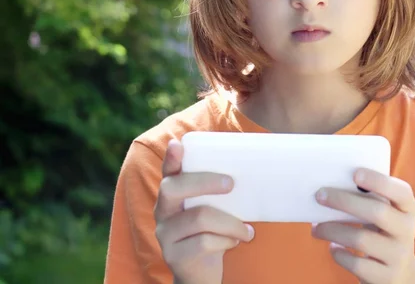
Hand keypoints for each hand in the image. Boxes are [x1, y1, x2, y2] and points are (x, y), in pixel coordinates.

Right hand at [154, 139, 254, 283]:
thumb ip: (219, 191)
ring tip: (246, 229)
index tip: (178, 144)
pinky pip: (204, 242)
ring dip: (230, 222)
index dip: (171, 158)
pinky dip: (227, 240)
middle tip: (232, 184)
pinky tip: (235, 242)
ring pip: (199, 217)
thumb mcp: (213, 208)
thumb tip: (252, 168)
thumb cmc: (213, 231)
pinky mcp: (174, 255)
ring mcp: (165, 234)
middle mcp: (162, 211)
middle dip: (206, 181)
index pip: (168, 172)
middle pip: (175, 188)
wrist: (202, 274)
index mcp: (172, 194)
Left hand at [311, 169, 414, 283]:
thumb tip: (331, 187)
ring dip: (333, 230)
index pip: (400, 192)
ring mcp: (398, 256)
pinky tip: (333, 247)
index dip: (379, 181)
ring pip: (361, 239)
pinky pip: (356, 264)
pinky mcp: (385, 278)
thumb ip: (369, 199)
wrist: (400, 275)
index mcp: (407, 208)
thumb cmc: (383, 232)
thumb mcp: (385, 214)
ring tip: (317, 227)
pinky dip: (339, 254)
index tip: (355, 173)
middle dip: (344, 201)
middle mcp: (406, 231)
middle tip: (320, 195)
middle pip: (377, 212)